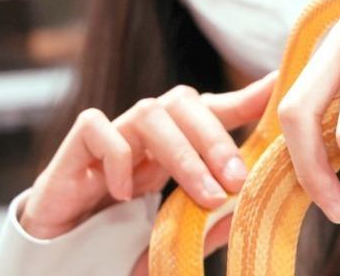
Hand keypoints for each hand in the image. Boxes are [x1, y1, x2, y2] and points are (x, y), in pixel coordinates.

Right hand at [19, 70, 277, 248]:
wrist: (60, 255)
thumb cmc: (119, 238)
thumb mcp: (175, 230)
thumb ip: (209, 219)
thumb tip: (249, 208)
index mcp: (175, 143)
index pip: (214, 109)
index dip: (247, 97)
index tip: (279, 85)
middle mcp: (146, 131)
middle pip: (185, 103)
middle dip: (217, 140)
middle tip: (238, 181)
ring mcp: (111, 134)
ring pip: (150, 113)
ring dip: (183, 155)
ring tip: (203, 196)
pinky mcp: (75, 146)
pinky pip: (98, 128)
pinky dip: (118, 158)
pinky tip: (124, 195)